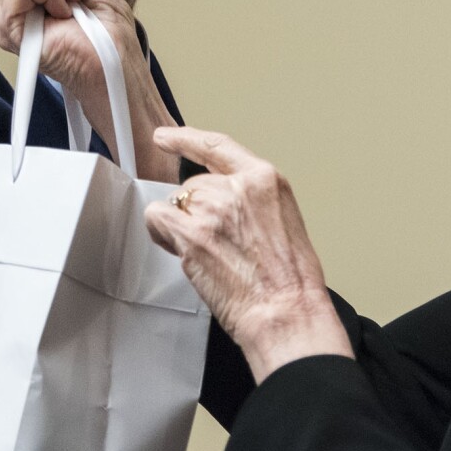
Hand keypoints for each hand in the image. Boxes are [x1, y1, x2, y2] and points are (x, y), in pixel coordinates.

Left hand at [143, 127, 351, 380]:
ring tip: (207, 253)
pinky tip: (179, 249)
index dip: (186, 139)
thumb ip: (251, 201)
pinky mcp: (192, 234)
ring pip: (176, 203)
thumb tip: (221, 203)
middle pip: (194, 185)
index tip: (168, 137)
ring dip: (181, 225)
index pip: (217, 148)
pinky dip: (161, 232)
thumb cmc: (291, 280)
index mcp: (264, 180)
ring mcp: (212, 210)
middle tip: (215, 243)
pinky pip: (159, 218)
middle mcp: (237, 188)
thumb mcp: (283, 220)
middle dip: (195, 211)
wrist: (287, 313)